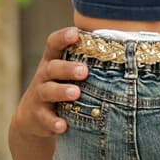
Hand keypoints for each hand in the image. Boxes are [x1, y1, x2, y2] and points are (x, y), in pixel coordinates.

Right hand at [8, 26, 84, 159]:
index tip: (76, 33)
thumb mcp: (67, 71)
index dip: (63, 37)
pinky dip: (53, 122)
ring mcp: (39, 96)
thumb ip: (87, 60)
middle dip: (68, 68)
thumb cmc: (62, 85)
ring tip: (76, 93)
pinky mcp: (38, 116)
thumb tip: (127, 45)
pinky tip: (63, 126)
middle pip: (52, 68)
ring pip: (48, 90)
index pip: (54, 44)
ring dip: (62, 91)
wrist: (33, 116)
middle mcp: (44, 75)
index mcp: (53, 60)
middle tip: (84, 71)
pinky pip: (45, 118)